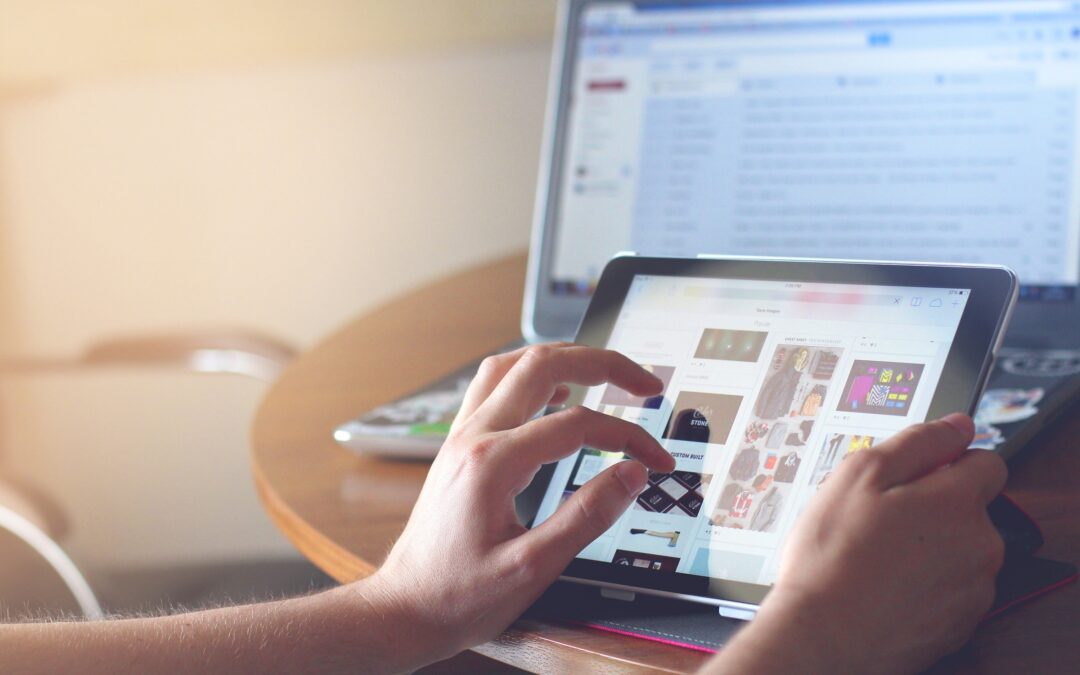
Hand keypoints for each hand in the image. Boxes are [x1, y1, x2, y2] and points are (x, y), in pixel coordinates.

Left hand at [363, 344, 674, 667]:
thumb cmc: (458, 596)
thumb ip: (586, 517)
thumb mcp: (532, 568)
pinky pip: (494, 386)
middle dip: (602, 364)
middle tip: (644, 383)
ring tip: (604, 371)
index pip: (577, 424)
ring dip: (564, 359)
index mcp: (492, 463)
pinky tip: (555, 393)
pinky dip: (532, 376)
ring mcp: (461, 436)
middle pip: (542, 364)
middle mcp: (473, 437)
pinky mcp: (459, 447)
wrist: (404, 609)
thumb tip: (630, 476)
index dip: (627, 435)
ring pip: (513, 364)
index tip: (655, 459)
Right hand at [710, 414, 1006, 674]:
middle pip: (971, 507)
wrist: (824, 635)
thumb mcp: (858, 475)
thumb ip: (916, 443)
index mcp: (958, 501)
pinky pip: (951, 587)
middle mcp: (980, 545)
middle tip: (879, 516)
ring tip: (877, 554)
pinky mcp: (961, 623)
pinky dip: (927, 583)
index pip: (985, 460)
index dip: (946, 460)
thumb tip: (956, 426)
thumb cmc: (833, 557)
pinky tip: (886, 583)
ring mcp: (974, 588)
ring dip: (930, 545)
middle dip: (933, 505)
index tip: (914, 474)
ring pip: (960, 549)